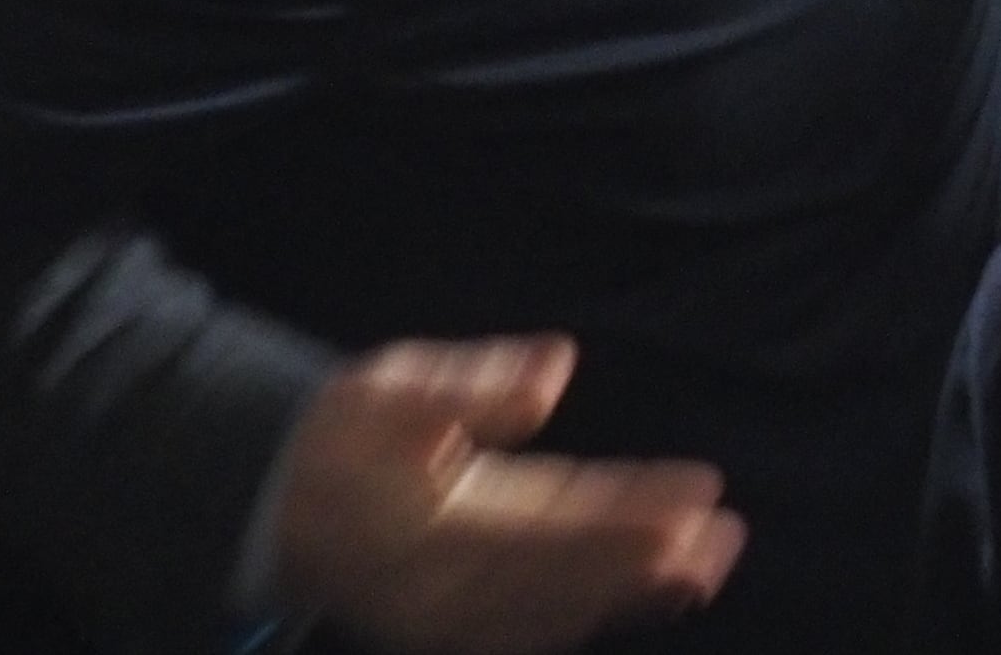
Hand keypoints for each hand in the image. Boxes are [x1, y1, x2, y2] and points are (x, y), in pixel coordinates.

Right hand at [270, 336, 744, 652]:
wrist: (277, 513)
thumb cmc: (341, 439)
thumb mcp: (386, 388)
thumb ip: (468, 385)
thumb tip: (554, 371)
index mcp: (434, 523)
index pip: (549, 522)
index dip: (625, 512)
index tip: (695, 492)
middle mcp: (448, 586)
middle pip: (563, 578)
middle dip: (645, 562)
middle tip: (723, 539)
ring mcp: (452, 619)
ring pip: (555, 614)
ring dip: (634, 595)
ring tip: (705, 566)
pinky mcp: (458, 628)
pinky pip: (533, 631)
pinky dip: (592, 615)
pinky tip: (650, 595)